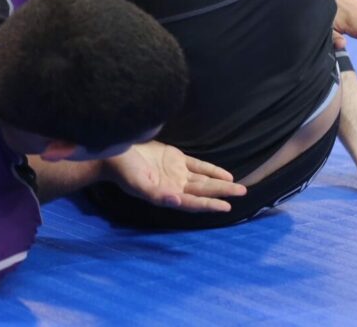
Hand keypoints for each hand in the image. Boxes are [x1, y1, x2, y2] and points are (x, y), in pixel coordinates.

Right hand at [104, 141, 244, 211]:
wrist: (114, 150)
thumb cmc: (122, 170)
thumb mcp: (137, 184)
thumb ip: (156, 194)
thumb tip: (176, 200)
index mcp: (167, 195)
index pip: (192, 202)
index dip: (208, 205)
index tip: (226, 207)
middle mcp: (175, 186)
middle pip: (203, 191)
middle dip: (222, 193)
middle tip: (243, 193)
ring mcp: (176, 172)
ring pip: (203, 180)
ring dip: (221, 184)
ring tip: (239, 188)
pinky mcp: (175, 158)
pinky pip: (198, 166)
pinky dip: (212, 170)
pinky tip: (225, 175)